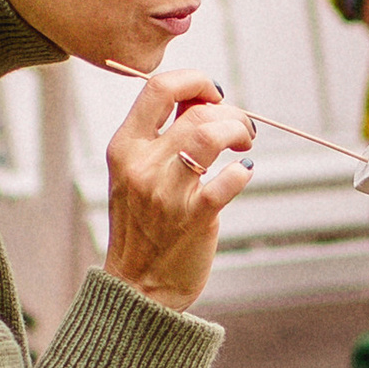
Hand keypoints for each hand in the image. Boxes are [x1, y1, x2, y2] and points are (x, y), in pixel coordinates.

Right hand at [102, 68, 254, 309]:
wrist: (137, 287)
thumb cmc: (143, 225)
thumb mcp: (136, 173)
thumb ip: (162, 134)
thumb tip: (200, 95)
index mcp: (124, 148)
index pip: (158, 87)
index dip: (195, 80)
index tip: (213, 93)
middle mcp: (141, 165)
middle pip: (196, 112)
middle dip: (230, 112)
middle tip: (241, 127)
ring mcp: (166, 192)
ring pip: (210, 136)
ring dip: (239, 130)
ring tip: (245, 142)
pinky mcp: (193, 218)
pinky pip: (228, 180)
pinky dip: (243, 170)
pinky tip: (244, 171)